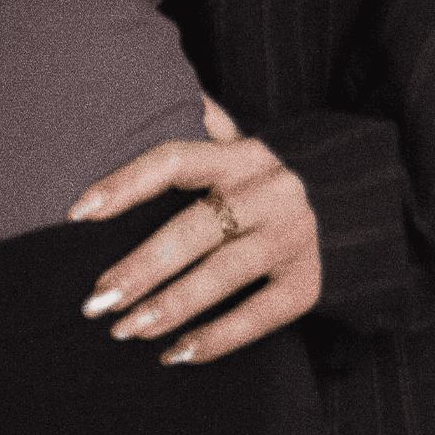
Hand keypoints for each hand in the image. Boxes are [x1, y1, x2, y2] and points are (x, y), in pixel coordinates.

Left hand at [66, 94, 321, 365]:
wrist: (356, 201)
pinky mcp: (307, 283)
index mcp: (238, 153)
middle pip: (194, 229)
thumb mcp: (239, 138)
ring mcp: (289, 238)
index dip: (124, 184)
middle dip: (140, 267)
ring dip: (169, 306)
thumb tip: (155, 80)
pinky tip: (175, 354)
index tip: (77, 213)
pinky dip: (215, 339)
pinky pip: (258, 316)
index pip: (172, 160)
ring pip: (223, 275)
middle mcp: (266, 191)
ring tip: (124, 329)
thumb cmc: (266, 175)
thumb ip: (201, 119)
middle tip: (94, 300)